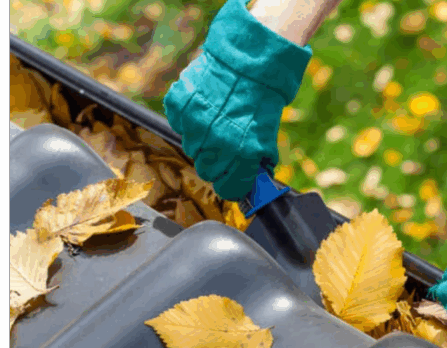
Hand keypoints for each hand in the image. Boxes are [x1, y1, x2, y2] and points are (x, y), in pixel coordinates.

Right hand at [163, 0, 311, 200]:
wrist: (249, 60)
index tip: (233, 181)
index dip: (232, 186)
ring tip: (216, 122)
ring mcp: (194, 123)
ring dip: (202, 141)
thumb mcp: (268, 135)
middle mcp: (216, 142)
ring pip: (191, 148)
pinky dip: (188, 120)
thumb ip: (258, 161)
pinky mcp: (179, 105)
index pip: (229, 189)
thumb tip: (255, 182)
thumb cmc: (262, 98)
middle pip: (207, 171)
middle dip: (217, 164)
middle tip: (225, 148)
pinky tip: (204, 108)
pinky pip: (178, 124)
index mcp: (242, 152)